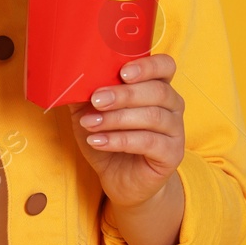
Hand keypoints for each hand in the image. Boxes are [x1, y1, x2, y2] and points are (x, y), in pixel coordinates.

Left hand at [67, 53, 184, 208]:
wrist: (119, 178)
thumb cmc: (109, 137)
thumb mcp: (91, 111)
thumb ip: (85, 91)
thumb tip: (69, 73)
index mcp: (158, 86)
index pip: (165, 66)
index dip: (147, 66)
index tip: (122, 73)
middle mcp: (173, 105)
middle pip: (157, 91)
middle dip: (123, 94)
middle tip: (96, 100)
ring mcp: (176, 130)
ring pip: (153, 117)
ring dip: (117, 118)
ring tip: (90, 124)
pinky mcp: (172, 154)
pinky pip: (149, 142)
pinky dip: (120, 140)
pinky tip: (98, 141)